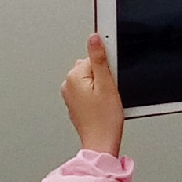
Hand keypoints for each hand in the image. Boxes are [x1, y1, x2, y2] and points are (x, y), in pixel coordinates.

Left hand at [62, 33, 125, 159]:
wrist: (101, 143)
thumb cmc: (104, 120)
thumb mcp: (107, 84)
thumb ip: (99, 58)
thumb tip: (94, 38)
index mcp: (74, 77)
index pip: (94, 57)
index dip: (108, 67)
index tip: (113, 78)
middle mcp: (68, 85)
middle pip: (92, 68)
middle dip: (104, 77)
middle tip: (110, 93)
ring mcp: (71, 95)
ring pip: (92, 80)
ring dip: (102, 87)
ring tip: (107, 102)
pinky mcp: (76, 104)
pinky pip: (89, 91)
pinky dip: (98, 96)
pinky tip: (104, 107)